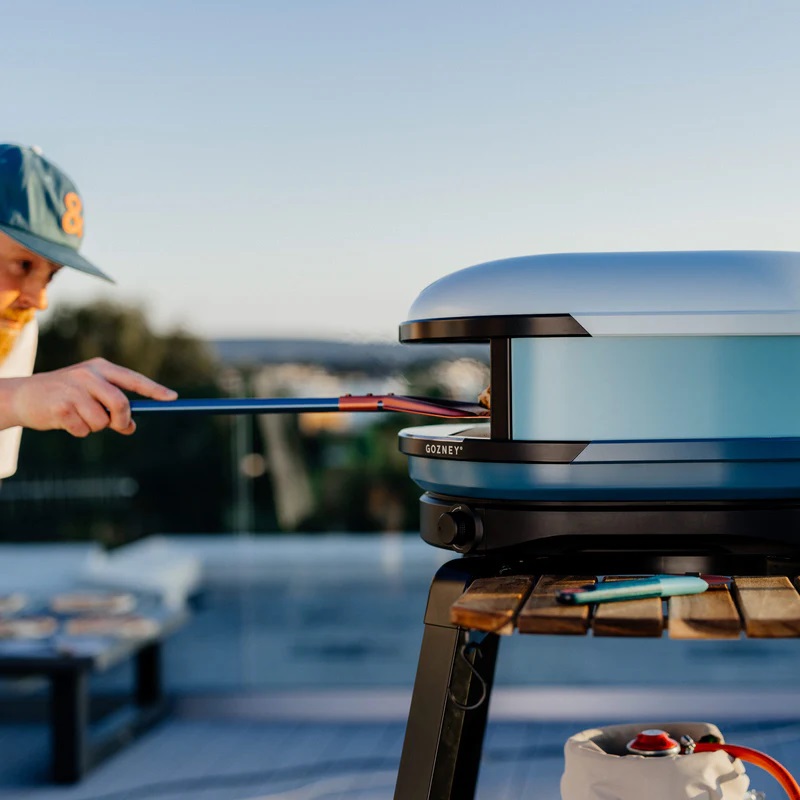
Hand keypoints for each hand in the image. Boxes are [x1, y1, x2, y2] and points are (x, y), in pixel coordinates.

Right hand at [2, 357, 177, 436]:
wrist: (23, 396)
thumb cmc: (63, 395)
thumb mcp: (90, 394)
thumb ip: (112, 406)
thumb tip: (132, 426)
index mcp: (100, 367)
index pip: (134, 379)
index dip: (155, 389)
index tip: (173, 398)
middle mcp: (88, 375)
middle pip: (121, 403)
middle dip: (123, 420)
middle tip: (120, 426)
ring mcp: (73, 389)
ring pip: (102, 421)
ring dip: (95, 427)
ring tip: (79, 418)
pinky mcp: (61, 406)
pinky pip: (83, 429)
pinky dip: (79, 432)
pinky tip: (65, 421)